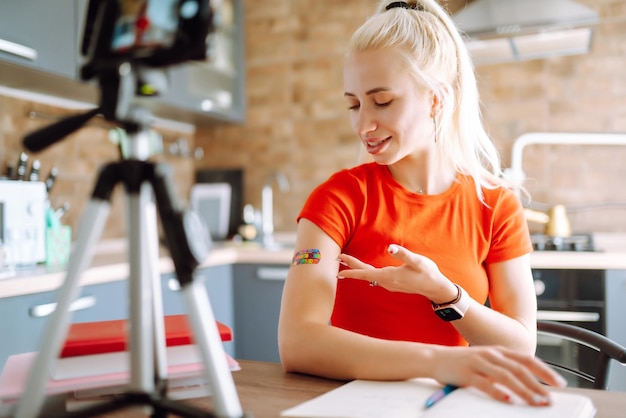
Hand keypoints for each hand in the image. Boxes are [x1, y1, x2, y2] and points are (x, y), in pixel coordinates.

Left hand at [337, 244, 456, 300]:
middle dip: (351, 266)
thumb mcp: (418, 261)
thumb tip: (390, 247)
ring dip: (358, 269)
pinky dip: (366, 273)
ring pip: (369, 276)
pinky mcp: (393, 284)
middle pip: (365, 274)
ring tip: (347, 262)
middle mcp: (386, 282)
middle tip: (338, 258)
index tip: (339, 268)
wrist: (436, 288)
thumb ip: (403, 254)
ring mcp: (389, 285)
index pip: (366, 272)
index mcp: (389, 276)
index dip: (352, 269)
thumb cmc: (428, 273)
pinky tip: (364, 270)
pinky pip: (375, 278)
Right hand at [434, 345, 566, 405]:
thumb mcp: (486, 362)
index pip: (527, 360)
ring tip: (535, 402)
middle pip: (520, 369)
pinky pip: (484, 383)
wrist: (435, 358)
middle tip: (550, 399)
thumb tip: (528, 386)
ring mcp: (478, 362)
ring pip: (506, 377)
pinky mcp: (466, 373)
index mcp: (498, 351)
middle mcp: (491, 354)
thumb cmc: (463, 363)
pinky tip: (508, 400)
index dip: (545, 371)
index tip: (560, 383)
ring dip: (524, 390)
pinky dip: (498, 392)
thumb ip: (504, 370)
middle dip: (538, 384)